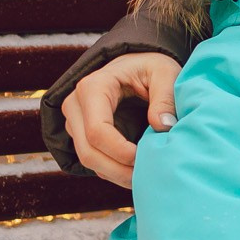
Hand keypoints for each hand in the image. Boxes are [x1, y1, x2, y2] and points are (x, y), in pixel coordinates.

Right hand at [61, 52, 180, 187]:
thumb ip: (166, 97)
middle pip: (88, 151)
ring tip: (146, 175)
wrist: (135, 64)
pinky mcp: (80, 133)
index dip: (121, 152)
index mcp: (93, 87)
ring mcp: (74, 121)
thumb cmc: (150, 66)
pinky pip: (93, 161)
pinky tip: (136, 172)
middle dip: (119, 170)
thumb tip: (162, 126)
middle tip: (149, 176)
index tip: (147, 158)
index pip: (97, 131)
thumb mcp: (165, 72)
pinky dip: (113, 171)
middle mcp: (75, 104)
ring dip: (116, 174)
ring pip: (88, 160)